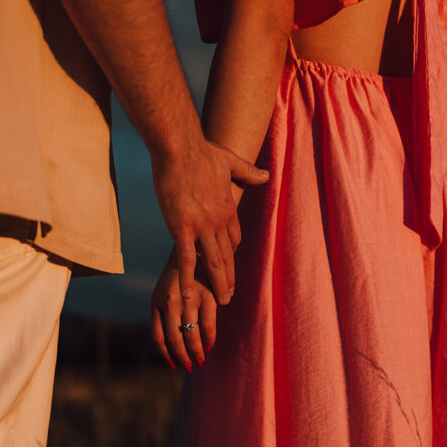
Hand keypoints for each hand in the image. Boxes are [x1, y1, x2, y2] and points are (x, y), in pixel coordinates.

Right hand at [151, 139, 266, 306]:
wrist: (180, 145)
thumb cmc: (201, 149)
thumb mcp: (230, 160)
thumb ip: (248, 171)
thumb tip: (267, 175)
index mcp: (228, 207)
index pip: (234, 238)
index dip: (233, 253)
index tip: (230, 267)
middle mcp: (218, 221)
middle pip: (228, 256)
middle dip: (230, 278)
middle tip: (230, 297)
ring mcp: (202, 226)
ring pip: (214, 262)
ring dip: (218, 284)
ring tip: (221, 301)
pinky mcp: (182, 228)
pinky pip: (187, 259)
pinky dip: (189, 279)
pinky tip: (189, 294)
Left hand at [151, 250, 216, 371]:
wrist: (196, 247)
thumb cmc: (179, 275)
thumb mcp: (164, 292)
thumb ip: (164, 314)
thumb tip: (169, 345)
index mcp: (157, 302)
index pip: (158, 337)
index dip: (165, 354)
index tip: (172, 364)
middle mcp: (170, 301)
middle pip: (174, 339)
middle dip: (182, 357)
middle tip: (190, 367)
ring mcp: (189, 299)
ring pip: (191, 336)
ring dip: (197, 352)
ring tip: (200, 360)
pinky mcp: (208, 295)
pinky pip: (208, 326)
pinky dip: (209, 340)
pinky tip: (210, 345)